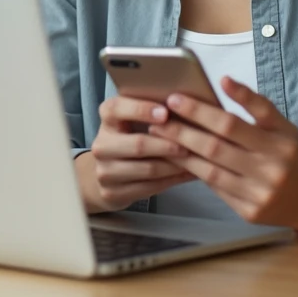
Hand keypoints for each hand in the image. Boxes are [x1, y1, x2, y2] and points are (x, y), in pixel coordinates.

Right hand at [77, 95, 195, 213]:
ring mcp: (104, 171)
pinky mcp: (112, 193)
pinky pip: (150, 187)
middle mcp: (101, 144)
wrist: (107, 173)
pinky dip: (172, 180)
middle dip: (168, 145)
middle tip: (190, 144)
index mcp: (107, 119)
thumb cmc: (130, 137)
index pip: (116, 109)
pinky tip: (187, 174)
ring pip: (148, 169)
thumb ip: (151, 110)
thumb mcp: (132, 119)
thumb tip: (184, 103)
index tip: (166, 113)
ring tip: (196, 161)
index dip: (141, 110)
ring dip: (175, 165)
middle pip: (138, 145)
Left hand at [148, 77, 297, 231]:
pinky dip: (192, 171)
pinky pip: (214, 188)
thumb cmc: (288, 155)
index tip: (178, 96)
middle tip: (160, 114)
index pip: (235, 122)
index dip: (204, 109)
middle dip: (183, 128)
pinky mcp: (249, 212)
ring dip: (181, 150)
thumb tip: (225, 81)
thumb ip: (256, 105)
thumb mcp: (282, 126)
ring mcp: (259, 193)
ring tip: (159, 134)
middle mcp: (271, 168)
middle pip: (217, 145)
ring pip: (210, 169)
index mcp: (279, 141)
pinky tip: (175, 158)